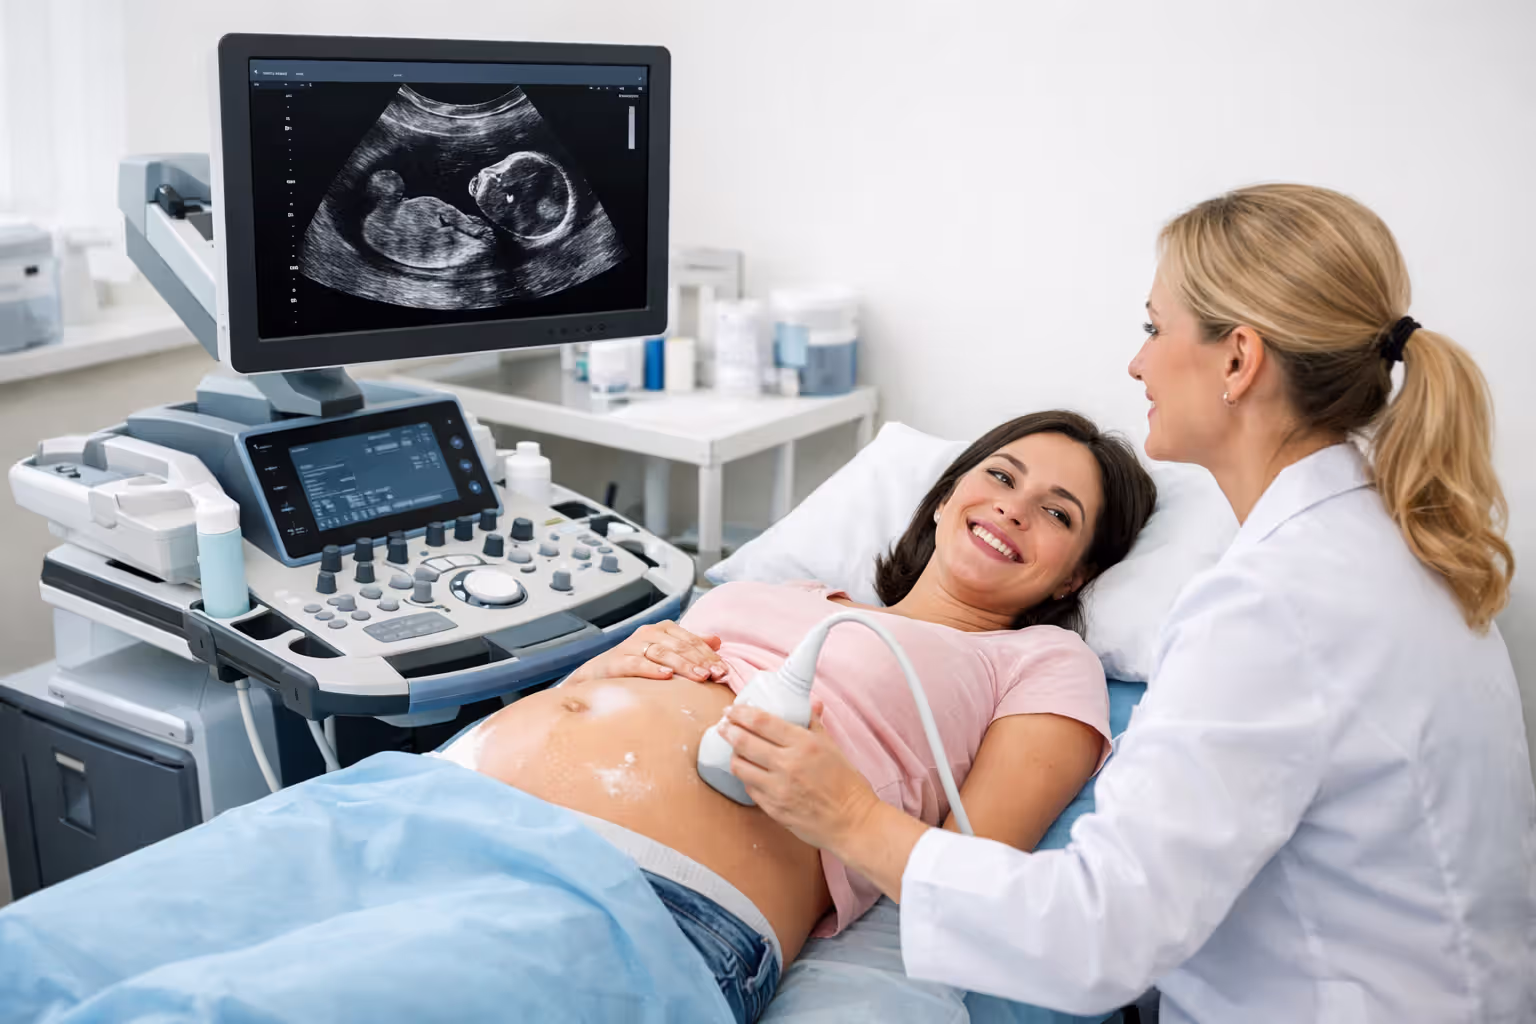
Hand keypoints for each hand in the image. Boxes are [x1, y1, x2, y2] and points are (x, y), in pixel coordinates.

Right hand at [566, 620, 728, 684]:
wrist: (598, 674)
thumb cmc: (636, 663)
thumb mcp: (666, 653)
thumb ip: (690, 645)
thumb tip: (717, 640)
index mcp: (664, 629)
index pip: (692, 640)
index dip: (709, 655)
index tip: (725, 670)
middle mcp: (649, 633)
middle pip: (680, 646)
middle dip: (701, 661)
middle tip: (717, 675)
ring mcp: (632, 645)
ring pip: (663, 653)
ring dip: (684, 665)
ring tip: (700, 677)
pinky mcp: (618, 660)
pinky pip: (637, 663)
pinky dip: (652, 669)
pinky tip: (666, 676)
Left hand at [721, 699, 880, 850]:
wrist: (853, 822)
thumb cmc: (847, 784)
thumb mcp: (833, 747)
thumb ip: (814, 723)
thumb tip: (810, 703)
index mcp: (803, 744)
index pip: (762, 722)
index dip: (740, 713)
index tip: (731, 709)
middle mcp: (788, 764)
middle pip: (744, 741)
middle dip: (728, 730)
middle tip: (723, 725)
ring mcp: (778, 789)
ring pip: (740, 766)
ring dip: (734, 755)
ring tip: (735, 750)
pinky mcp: (773, 808)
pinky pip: (749, 788)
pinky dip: (747, 777)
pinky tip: (749, 772)